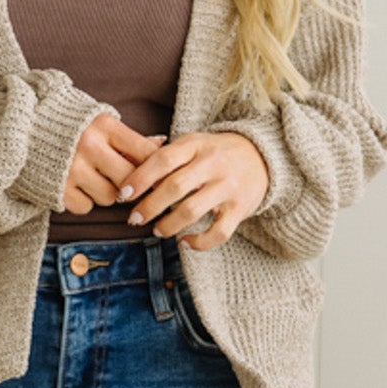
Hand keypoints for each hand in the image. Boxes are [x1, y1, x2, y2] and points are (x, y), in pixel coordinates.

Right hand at [60, 112, 167, 213]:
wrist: (19, 128)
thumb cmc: (66, 124)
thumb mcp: (97, 120)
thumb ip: (126, 136)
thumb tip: (160, 144)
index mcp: (103, 125)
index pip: (145, 152)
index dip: (156, 167)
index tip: (158, 175)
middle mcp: (89, 147)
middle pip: (130, 180)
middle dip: (132, 185)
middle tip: (128, 184)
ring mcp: (72, 170)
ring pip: (109, 197)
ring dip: (107, 193)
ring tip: (94, 178)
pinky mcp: (57, 189)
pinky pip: (86, 207)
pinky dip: (84, 201)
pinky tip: (75, 186)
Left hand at [115, 130, 269, 250]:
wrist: (262, 156)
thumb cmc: (216, 153)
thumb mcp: (193, 144)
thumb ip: (165, 157)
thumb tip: (129, 176)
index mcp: (196, 145)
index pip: (163, 160)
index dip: (140, 178)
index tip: (124, 194)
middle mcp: (213, 164)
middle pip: (175, 187)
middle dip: (149, 206)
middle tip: (134, 219)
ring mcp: (228, 187)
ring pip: (192, 211)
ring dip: (168, 225)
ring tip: (157, 230)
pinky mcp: (240, 209)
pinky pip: (218, 233)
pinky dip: (198, 242)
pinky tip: (184, 242)